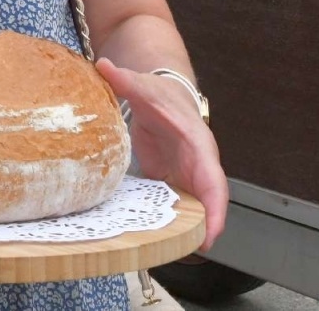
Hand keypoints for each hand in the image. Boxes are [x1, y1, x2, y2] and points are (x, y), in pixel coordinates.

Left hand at [95, 58, 228, 249]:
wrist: (162, 97)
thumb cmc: (158, 93)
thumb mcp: (142, 86)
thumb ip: (123, 80)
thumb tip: (103, 65)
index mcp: (198, 143)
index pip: (214, 178)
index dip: (215, 206)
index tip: (211, 232)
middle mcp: (199, 164)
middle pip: (209, 200)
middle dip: (206, 227)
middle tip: (193, 251)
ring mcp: (188, 175)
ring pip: (195, 207)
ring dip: (188, 229)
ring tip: (172, 253)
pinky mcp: (173, 182)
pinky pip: (176, 206)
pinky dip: (170, 223)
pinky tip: (157, 241)